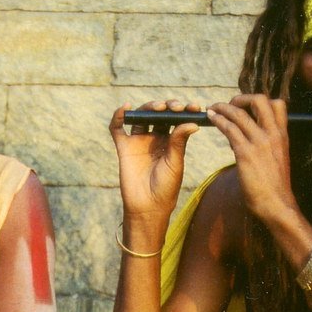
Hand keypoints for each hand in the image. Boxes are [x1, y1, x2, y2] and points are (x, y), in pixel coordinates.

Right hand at [109, 100, 201, 223]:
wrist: (148, 206)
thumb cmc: (166, 186)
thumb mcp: (175, 162)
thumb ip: (179, 141)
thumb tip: (192, 122)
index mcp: (170, 141)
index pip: (176, 119)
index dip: (184, 110)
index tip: (194, 107)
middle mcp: (154, 138)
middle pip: (158, 114)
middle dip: (167, 106)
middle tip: (176, 107)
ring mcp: (138, 141)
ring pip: (140, 116)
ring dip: (148, 107)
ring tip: (158, 107)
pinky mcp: (124, 147)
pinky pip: (117, 128)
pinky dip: (118, 116)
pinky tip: (125, 108)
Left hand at [206, 95, 298, 226]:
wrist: (278, 205)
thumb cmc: (275, 188)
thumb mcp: (277, 160)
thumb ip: (268, 147)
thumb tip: (249, 141)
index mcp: (282, 135)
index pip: (278, 104)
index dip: (259, 101)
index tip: (245, 107)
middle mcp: (273, 134)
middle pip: (260, 100)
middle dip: (241, 98)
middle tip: (229, 105)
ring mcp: (260, 143)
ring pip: (239, 114)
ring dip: (222, 107)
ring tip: (212, 109)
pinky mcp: (246, 153)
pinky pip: (230, 129)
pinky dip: (218, 120)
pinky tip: (211, 119)